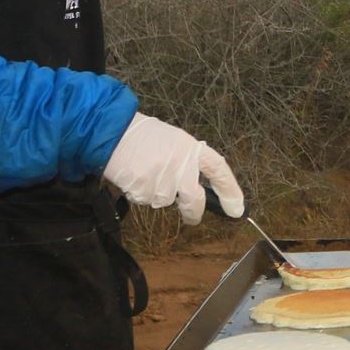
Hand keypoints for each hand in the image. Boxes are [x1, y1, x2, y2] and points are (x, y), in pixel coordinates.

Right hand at [101, 112, 244, 224]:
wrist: (113, 132)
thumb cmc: (143, 135)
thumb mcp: (173, 140)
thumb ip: (187, 161)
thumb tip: (197, 184)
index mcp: (191, 149)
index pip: (218, 169)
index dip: (230, 190)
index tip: (237, 208)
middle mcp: (181, 165)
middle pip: (195, 199)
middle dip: (194, 213)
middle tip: (193, 217)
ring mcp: (163, 180)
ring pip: (166, 200)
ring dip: (156, 193)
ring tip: (145, 171)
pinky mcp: (144, 190)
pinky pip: (146, 200)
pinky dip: (141, 192)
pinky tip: (135, 175)